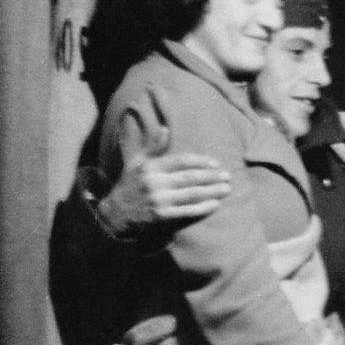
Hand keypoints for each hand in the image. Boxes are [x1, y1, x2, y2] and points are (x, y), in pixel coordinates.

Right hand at [98, 125, 230, 234]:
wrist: (116, 213)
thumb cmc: (131, 184)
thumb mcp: (138, 162)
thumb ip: (153, 146)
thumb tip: (166, 128)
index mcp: (150, 167)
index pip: (181, 161)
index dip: (200, 161)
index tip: (215, 163)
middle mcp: (154, 183)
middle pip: (189, 178)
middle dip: (211, 176)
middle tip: (227, 175)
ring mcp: (159, 200)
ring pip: (191, 194)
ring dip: (212, 191)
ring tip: (227, 188)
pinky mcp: (162, 216)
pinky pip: (187, 211)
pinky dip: (202, 208)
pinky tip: (215, 204)